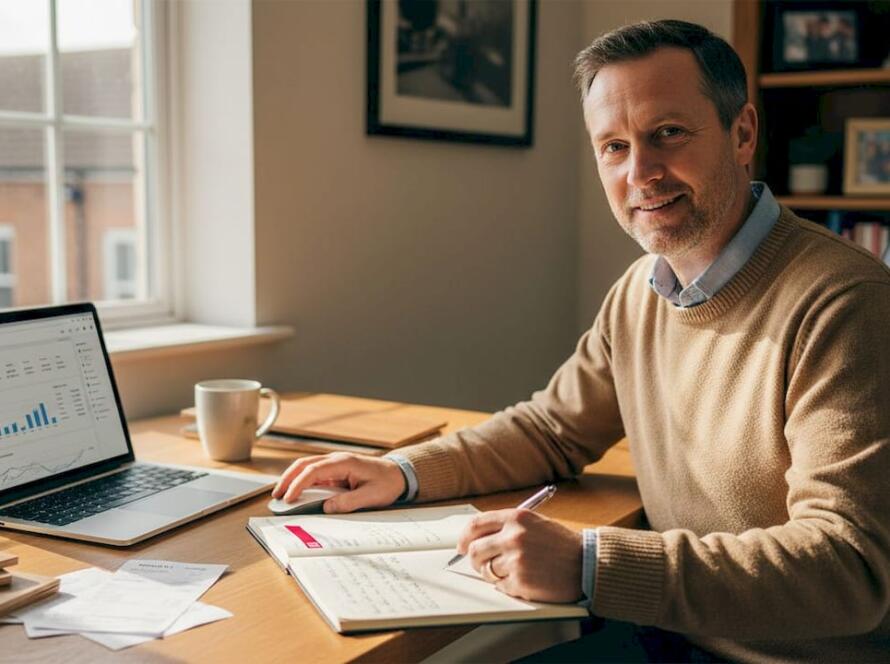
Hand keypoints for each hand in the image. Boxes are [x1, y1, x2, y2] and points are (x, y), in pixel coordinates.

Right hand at [271, 453, 406, 513]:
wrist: (398, 474)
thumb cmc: (387, 483)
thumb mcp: (371, 497)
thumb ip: (348, 502)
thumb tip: (326, 507)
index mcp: (344, 462)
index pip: (314, 470)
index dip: (298, 484)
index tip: (289, 498)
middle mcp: (336, 459)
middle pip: (304, 464)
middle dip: (287, 479)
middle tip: (276, 496)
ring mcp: (334, 464)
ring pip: (306, 467)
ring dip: (292, 479)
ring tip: (281, 496)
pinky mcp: (335, 471)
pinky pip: (313, 474)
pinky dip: (301, 482)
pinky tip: (295, 493)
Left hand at [457, 509, 582, 602]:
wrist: (587, 563)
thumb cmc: (562, 544)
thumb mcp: (534, 523)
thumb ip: (506, 527)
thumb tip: (478, 538)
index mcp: (516, 518)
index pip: (475, 525)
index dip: (464, 537)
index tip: (461, 545)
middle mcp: (513, 537)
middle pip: (474, 550)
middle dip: (475, 560)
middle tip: (483, 564)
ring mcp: (516, 560)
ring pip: (485, 570)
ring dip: (493, 574)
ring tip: (513, 571)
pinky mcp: (520, 582)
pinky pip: (500, 587)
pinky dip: (508, 586)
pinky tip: (524, 580)